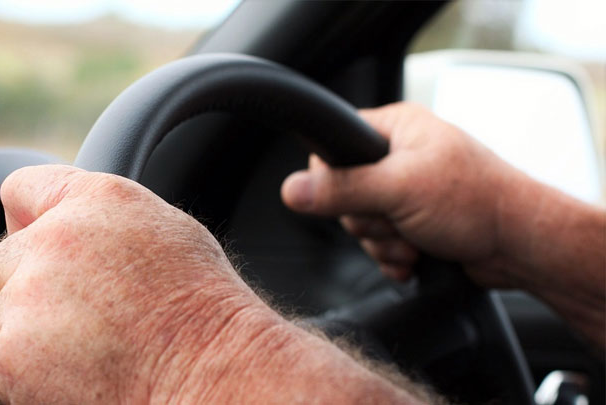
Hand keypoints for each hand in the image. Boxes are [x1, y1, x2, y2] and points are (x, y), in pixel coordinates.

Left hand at [0, 165, 274, 402]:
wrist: (212, 376)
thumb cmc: (203, 311)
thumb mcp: (167, 233)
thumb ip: (102, 218)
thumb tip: (62, 222)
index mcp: (95, 201)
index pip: (22, 189)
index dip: (25, 219)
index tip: (35, 242)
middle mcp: (52, 241)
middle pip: (2, 261)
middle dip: (28, 286)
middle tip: (82, 314)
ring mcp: (25, 302)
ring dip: (30, 335)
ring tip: (91, 351)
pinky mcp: (11, 360)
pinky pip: (0, 368)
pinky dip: (27, 379)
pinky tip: (81, 377)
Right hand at [281, 102, 524, 285]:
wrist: (518, 245)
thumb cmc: (476, 201)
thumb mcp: (400, 189)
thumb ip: (343, 190)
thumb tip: (292, 190)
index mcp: (395, 128)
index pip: (333, 146)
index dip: (334, 178)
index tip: (356, 196)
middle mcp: (397, 156)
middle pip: (343, 194)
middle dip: (369, 221)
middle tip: (398, 219)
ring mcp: (404, 192)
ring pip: (361, 224)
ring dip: (384, 243)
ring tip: (415, 240)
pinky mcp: (412, 222)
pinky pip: (379, 244)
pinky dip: (394, 257)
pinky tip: (415, 257)